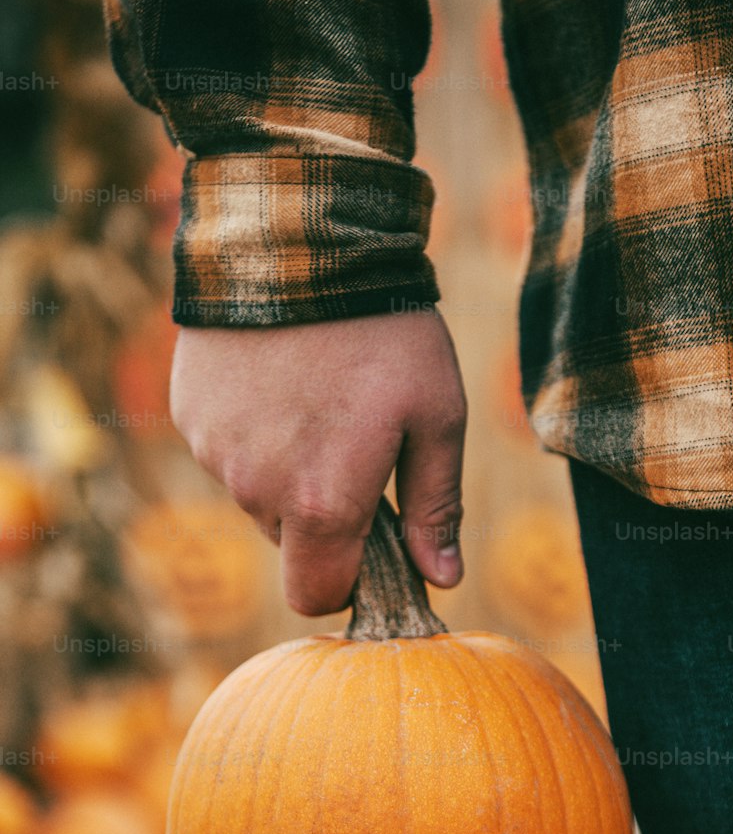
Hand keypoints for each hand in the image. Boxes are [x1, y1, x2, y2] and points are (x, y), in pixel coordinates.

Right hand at [169, 311, 466, 615]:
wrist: (297, 238)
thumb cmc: (384, 331)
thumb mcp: (436, 416)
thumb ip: (437, 507)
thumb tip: (442, 578)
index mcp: (322, 505)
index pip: (317, 595)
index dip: (347, 581)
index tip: (373, 542)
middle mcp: (257, 492)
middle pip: (291, 543)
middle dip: (322, 516)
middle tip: (356, 446)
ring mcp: (216, 453)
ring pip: (257, 494)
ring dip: (286, 468)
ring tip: (319, 395)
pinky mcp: (189, 414)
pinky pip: (226, 449)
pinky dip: (254, 429)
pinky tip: (281, 375)